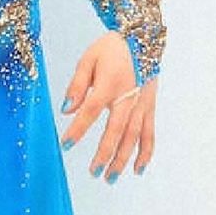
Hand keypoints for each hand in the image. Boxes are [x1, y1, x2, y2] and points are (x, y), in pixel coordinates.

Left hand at [60, 31, 156, 182]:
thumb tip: (66, 110)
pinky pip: (149, 132)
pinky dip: (146, 152)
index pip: (91, 109)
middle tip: (93, 172)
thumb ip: (77, 84)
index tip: (65, 144)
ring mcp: (142, 102)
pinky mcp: (150, 105)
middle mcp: (128, 95)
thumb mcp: (89, 58)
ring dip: (123, 158)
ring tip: (109, 177)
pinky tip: (137, 169)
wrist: (141, 36)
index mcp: (109, 82)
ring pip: (133, 135)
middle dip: (105, 153)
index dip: (78, 128)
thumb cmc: (111, 48)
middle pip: (116, 129)